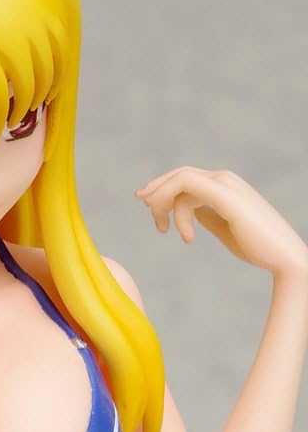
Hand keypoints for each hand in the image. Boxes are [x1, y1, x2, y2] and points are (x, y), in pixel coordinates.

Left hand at [134, 167, 307, 278]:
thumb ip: (206, 214)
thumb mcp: (223, 227)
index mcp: (224, 186)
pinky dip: (171, 201)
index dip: (162, 189)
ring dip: (162, 203)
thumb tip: (189, 211)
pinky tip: (183, 233)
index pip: (185, 178)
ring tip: (164, 231)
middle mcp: (224, 179)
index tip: (150, 209)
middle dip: (156, 193)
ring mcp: (225, 184)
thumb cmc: (256, 246)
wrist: (283, 256)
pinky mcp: (224, 194)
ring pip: (179, 179)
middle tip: (151, 217)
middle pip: (178, 175)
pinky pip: (186, 183)